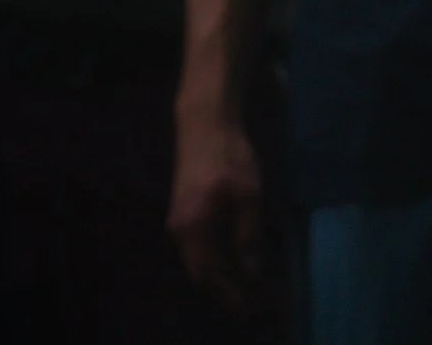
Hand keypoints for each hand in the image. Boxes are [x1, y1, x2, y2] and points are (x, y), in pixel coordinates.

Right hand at [169, 110, 267, 309]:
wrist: (204, 124)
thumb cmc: (229, 156)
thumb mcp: (247, 195)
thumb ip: (248, 235)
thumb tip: (252, 271)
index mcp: (192, 232)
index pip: (211, 276)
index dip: (231, 294)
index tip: (253, 307)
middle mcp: (179, 233)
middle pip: (201, 274)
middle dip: (226, 291)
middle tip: (253, 304)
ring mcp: (178, 224)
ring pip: (199, 262)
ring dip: (221, 278)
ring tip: (247, 288)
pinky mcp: (185, 214)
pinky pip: (198, 250)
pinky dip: (216, 262)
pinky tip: (233, 262)